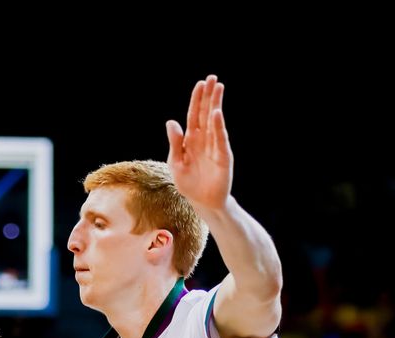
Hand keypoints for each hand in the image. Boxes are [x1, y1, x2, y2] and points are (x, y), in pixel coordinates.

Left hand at [166, 75, 232, 212]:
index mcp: (191, 140)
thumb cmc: (188, 183)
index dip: (197, 100)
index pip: (194, 115)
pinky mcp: (223, 156)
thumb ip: (175, 143)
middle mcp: (204, 139)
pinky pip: (220, 139)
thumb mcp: (176, 162)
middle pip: (206, 113)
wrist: (202, 202)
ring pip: (215, 122)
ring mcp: (215, 146)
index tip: (200, 83)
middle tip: (212, 78)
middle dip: (209, 96)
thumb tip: (171, 122)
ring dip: (216, 105)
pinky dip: (218, 127)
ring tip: (218, 88)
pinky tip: (216, 114)